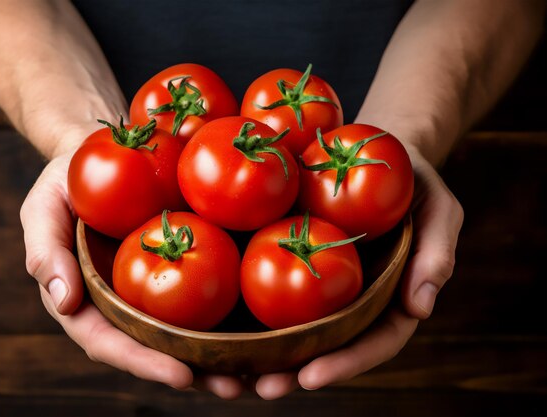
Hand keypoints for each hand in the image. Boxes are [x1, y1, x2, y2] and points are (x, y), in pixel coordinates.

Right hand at [20, 152, 247, 397]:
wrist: (103, 152)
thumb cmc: (67, 183)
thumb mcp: (43, 208)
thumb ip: (46, 252)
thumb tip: (63, 304)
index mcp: (89, 301)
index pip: (111, 343)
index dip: (145, 363)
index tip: (182, 377)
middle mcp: (125, 303)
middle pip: (158, 348)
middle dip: (195, 373)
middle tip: (233, 387)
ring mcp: (156, 287)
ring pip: (188, 330)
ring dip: (223, 355)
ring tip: (262, 372)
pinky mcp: (184, 264)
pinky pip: (208, 291)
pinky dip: (234, 312)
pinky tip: (266, 323)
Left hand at [252, 148, 463, 399]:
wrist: (376, 150)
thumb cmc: (415, 181)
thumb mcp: (439, 210)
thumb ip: (437, 253)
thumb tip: (421, 308)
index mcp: (389, 297)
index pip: (372, 342)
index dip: (345, 364)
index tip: (311, 377)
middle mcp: (353, 298)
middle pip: (326, 345)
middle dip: (295, 371)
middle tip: (263, 388)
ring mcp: (322, 282)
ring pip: (294, 325)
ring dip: (264, 351)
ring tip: (230, 372)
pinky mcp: (294, 257)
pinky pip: (270, 284)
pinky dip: (247, 307)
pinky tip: (219, 319)